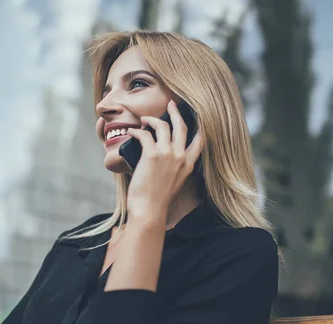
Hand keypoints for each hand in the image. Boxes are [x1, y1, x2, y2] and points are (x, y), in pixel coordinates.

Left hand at [125, 99, 203, 218]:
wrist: (149, 211)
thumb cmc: (157, 200)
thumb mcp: (173, 183)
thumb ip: (172, 168)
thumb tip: (161, 156)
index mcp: (188, 165)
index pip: (200, 140)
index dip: (199, 125)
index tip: (195, 115)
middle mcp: (181, 157)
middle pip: (182, 126)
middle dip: (176, 112)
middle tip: (171, 104)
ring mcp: (168, 154)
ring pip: (163, 125)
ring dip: (152, 119)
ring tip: (144, 120)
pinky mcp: (152, 154)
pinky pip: (144, 134)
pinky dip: (137, 131)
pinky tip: (132, 132)